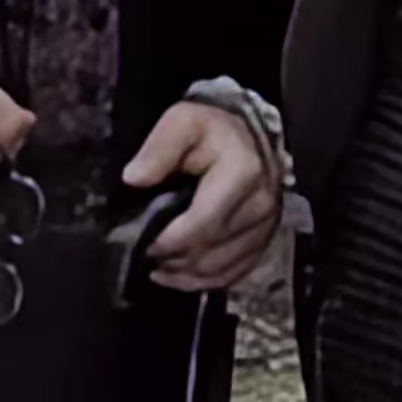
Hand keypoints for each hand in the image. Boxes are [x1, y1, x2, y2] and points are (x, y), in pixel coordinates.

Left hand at [122, 102, 280, 292]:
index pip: (200, 226)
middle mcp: (261, 205)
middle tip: (142, 251)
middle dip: (171, 258)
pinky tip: (177, 273)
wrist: (246, 136)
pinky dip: (201, 280)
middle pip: (208, 253)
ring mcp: (266, 228)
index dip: (165, 242)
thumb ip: (158, 148)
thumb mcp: (181, 122)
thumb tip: (134, 178)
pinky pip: (231, 275)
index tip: (139, 241)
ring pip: (217, 270)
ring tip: (157, 261)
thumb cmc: (210, 130)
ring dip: (183, 272)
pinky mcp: (264, 243)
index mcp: (243, 173)